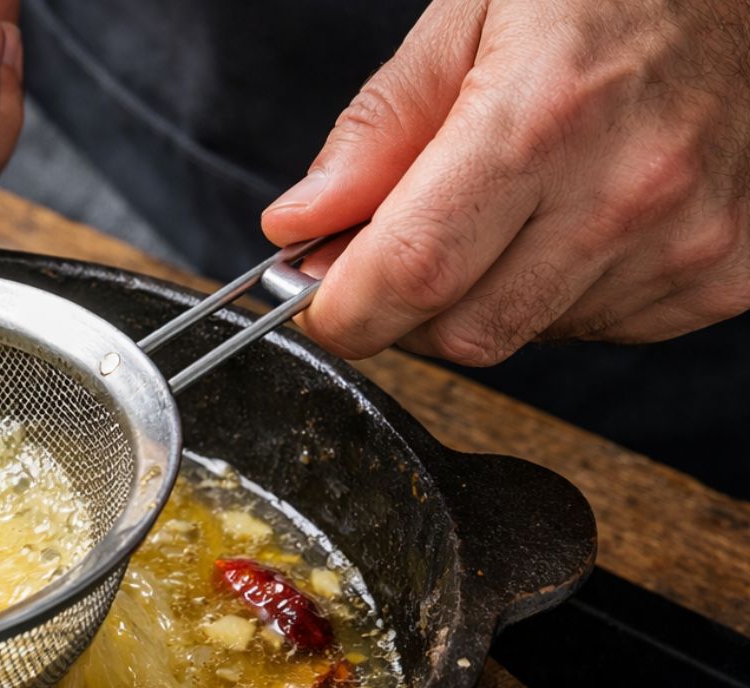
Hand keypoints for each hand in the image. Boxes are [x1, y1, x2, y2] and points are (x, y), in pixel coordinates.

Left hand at [261, 0, 749, 363]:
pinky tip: (582, 215)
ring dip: (491, 293)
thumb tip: (300, 225)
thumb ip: (379, 130)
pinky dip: (566, 291)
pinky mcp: (728, 273)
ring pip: (528, 335)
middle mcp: (627, 192)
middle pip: (463, 331)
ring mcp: (688, 241)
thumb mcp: (474, 15)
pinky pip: (600, 327)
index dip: (344, 308)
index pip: (413, 273)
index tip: (319, 302)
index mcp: (546, 119)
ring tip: (521, 199)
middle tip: (408, 240)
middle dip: (408, 307)